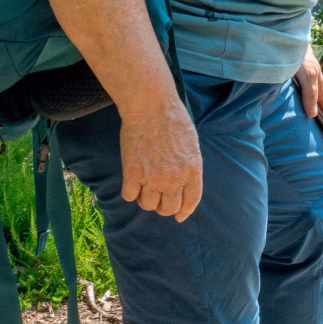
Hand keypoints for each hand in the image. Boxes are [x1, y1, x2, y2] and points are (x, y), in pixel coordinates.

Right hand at [119, 98, 201, 221]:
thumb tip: (182, 183)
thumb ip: (188, 166)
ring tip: (144, 185)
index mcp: (192, 169)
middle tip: (158, 198)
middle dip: (163, 207)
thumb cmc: (173, 119)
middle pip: (168, 207)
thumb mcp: (191, 144)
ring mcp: (153, 178)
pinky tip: (131, 181)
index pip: (191, 200)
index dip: (184, 211)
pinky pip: (130, 196)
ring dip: (145, 199)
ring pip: (147, 205)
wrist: (151, 107)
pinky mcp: (133, 174)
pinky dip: (130, 191)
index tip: (179, 216)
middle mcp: (174, 178)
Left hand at [295, 49, 322, 138]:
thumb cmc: (302, 60)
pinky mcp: (298, 86)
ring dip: (318, 118)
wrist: (290, 46)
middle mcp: (316, 90)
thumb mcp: (307, 77)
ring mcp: (307, 87)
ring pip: (315, 106)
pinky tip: (301, 115)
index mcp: (321, 89)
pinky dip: (306, 111)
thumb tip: (313, 115)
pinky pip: (305, 102)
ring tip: (316, 131)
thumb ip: (310, 95)